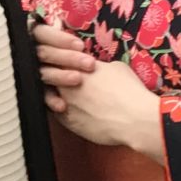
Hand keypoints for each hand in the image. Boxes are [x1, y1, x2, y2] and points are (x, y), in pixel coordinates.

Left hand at [35, 22, 164, 157]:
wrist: (134, 119)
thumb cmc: (129, 90)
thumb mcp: (117, 67)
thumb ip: (101, 66)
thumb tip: (99, 69)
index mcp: (74, 65)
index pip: (56, 58)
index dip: (60, 60)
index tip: (65, 63)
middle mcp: (63, 84)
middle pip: (47, 77)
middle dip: (54, 78)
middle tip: (64, 81)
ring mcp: (63, 104)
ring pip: (49, 97)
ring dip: (55, 95)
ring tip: (69, 97)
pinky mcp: (67, 123)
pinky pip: (57, 115)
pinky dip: (63, 112)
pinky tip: (74, 111)